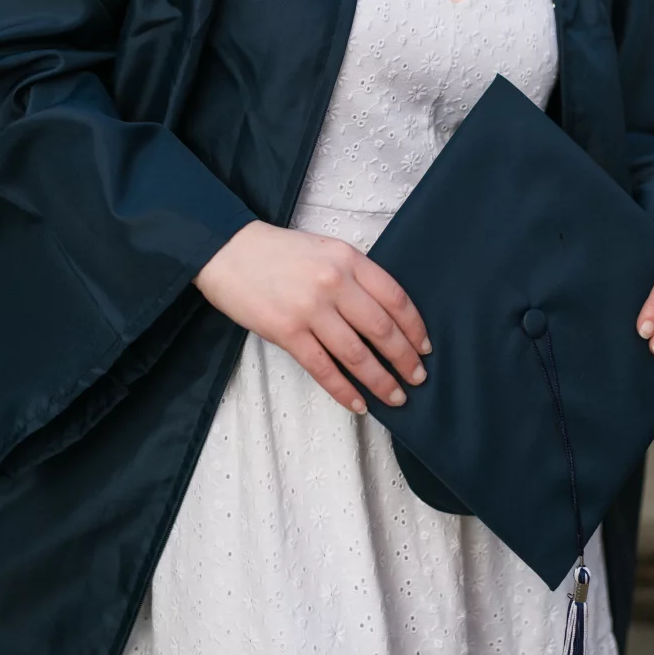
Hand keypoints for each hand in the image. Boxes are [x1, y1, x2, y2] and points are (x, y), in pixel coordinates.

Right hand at [193, 220, 431, 414]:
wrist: (228, 251)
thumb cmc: (280, 252)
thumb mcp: (327, 250)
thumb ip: (355, 276)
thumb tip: (386, 316)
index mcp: (348, 259)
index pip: (395, 298)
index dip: (414, 327)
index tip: (425, 347)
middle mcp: (334, 283)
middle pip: (381, 329)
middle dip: (404, 359)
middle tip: (418, 378)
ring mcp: (310, 309)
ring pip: (356, 354)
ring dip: (381, 381)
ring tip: (395, 397)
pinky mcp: (286, 332)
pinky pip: (323, 369)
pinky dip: (344, 390)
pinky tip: (359, 404)